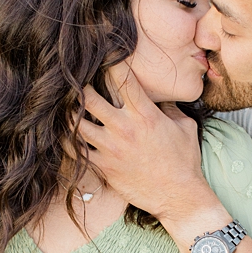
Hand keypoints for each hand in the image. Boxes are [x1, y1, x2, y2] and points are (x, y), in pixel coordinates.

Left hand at [75, 64, 217, 239]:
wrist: (179, 196)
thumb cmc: (185, 161)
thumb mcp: (184, 127)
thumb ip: (170, 108)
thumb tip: (162, 96)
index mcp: (145, 114)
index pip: (122, 80)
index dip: (111, 63)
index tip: (104, 55)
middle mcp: (124, 128)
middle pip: (90, 98)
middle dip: (82, 87)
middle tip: (78, 83)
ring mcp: (111, 148)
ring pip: (76, 124)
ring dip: (70, 113)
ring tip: (67, 107)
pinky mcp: (103, 167)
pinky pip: (76, 150)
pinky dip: (68, 140)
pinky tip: (66, 134)